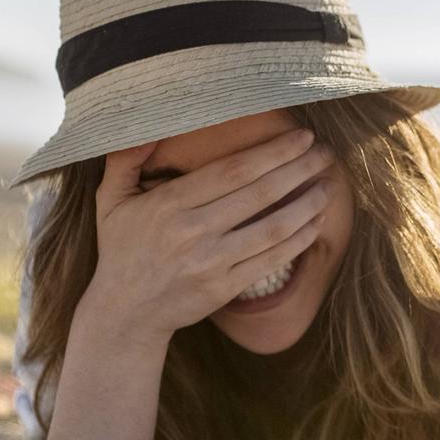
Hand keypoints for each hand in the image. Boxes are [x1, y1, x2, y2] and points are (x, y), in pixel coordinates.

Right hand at [82, 126, 335, 340]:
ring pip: (273, 227)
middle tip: (325, 154)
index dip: (273, 152)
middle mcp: (193, 232)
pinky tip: (316, 222)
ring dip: (307, 204)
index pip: (232, 171)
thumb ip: (124, 159)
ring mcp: (212, 262)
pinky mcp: (225, 287)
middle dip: (299, 170)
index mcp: (169, 204)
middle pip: (260, 193)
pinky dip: (299, 240)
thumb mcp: (111, 200)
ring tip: (328, 186)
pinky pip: (272, 259)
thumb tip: (145, 127)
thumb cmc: (122, 248)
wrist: (126, 312)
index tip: (301, 138)